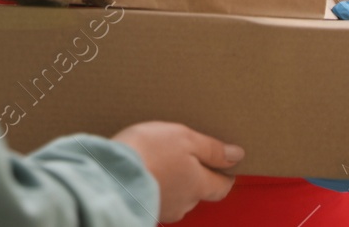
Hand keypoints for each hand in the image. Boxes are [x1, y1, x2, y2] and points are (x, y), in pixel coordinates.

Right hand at [112, 121, 241, 222]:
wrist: (111, 174)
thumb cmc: (149, 152)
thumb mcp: (184, 139)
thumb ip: (212, 149)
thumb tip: (237, 155)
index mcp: (199, 185)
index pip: (222, 186)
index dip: (225, 174)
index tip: (224, 163)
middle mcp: (185, 202)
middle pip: (199, 190)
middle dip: (196, 174)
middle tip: (185, 154)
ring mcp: (164, 209)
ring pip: (177, 194)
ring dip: (173, 180)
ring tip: (160, 159)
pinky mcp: (145, 208)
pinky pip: (157, 195)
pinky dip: (156, 185)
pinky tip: (146, 170)